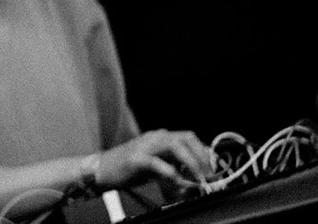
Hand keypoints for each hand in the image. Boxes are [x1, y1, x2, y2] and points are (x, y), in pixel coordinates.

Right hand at [91, 130, 213, 195]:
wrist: (102, 168)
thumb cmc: (130, 167)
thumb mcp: (157, 164)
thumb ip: (175, 165)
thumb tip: (196, 174)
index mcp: (160, 137)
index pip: (189, 138)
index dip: (205, 152)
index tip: (215, 169)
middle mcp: (155, 137)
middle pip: (186, 138)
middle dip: (202, 156)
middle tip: (210, 175)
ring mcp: (145, 145)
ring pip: (174, 145)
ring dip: (191, 161)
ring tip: (199, 177)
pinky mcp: (135, 158)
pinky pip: (156, 161)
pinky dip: (170, 171)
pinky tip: (177, 179)